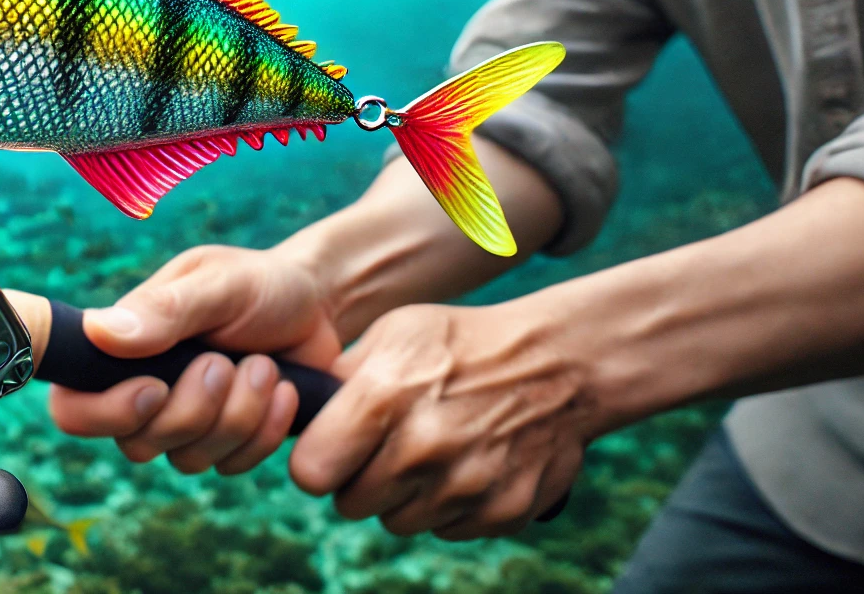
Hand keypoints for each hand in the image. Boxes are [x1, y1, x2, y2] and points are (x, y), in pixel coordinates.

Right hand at [46, 242, 341, 473]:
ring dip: (238, 414)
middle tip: (227, 361)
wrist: (316, 305)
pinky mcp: (225, 443)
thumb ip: (165, 308)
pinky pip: (232, 466)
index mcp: (121, 350)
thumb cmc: (257, 283)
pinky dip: (266, 430)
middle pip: (136, 444)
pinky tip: (283, 390)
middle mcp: (143, 392)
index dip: (103, 414)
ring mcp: (184, 424)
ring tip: (265, 366)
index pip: (73, 407)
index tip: (155, 388)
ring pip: (188, 459)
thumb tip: (99, 332)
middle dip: (194, 409)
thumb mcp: (217, 282)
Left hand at [290, 302, 590, 538]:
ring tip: (428, 451)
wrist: (560, 363)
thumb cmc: (463, 342)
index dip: (317, 461)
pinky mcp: (501, 512)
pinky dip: (449, 506)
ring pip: (398, 521)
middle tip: (383, 448)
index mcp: (384, 398)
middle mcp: (422, 449)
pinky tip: (464, 463)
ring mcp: (464, 486)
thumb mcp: (394, 333)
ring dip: (404, 495)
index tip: (331, 449)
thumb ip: (343, 377)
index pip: (311, 472)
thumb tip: (303, 411)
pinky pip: (447, 529)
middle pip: (351, 504)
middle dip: (358, 479)